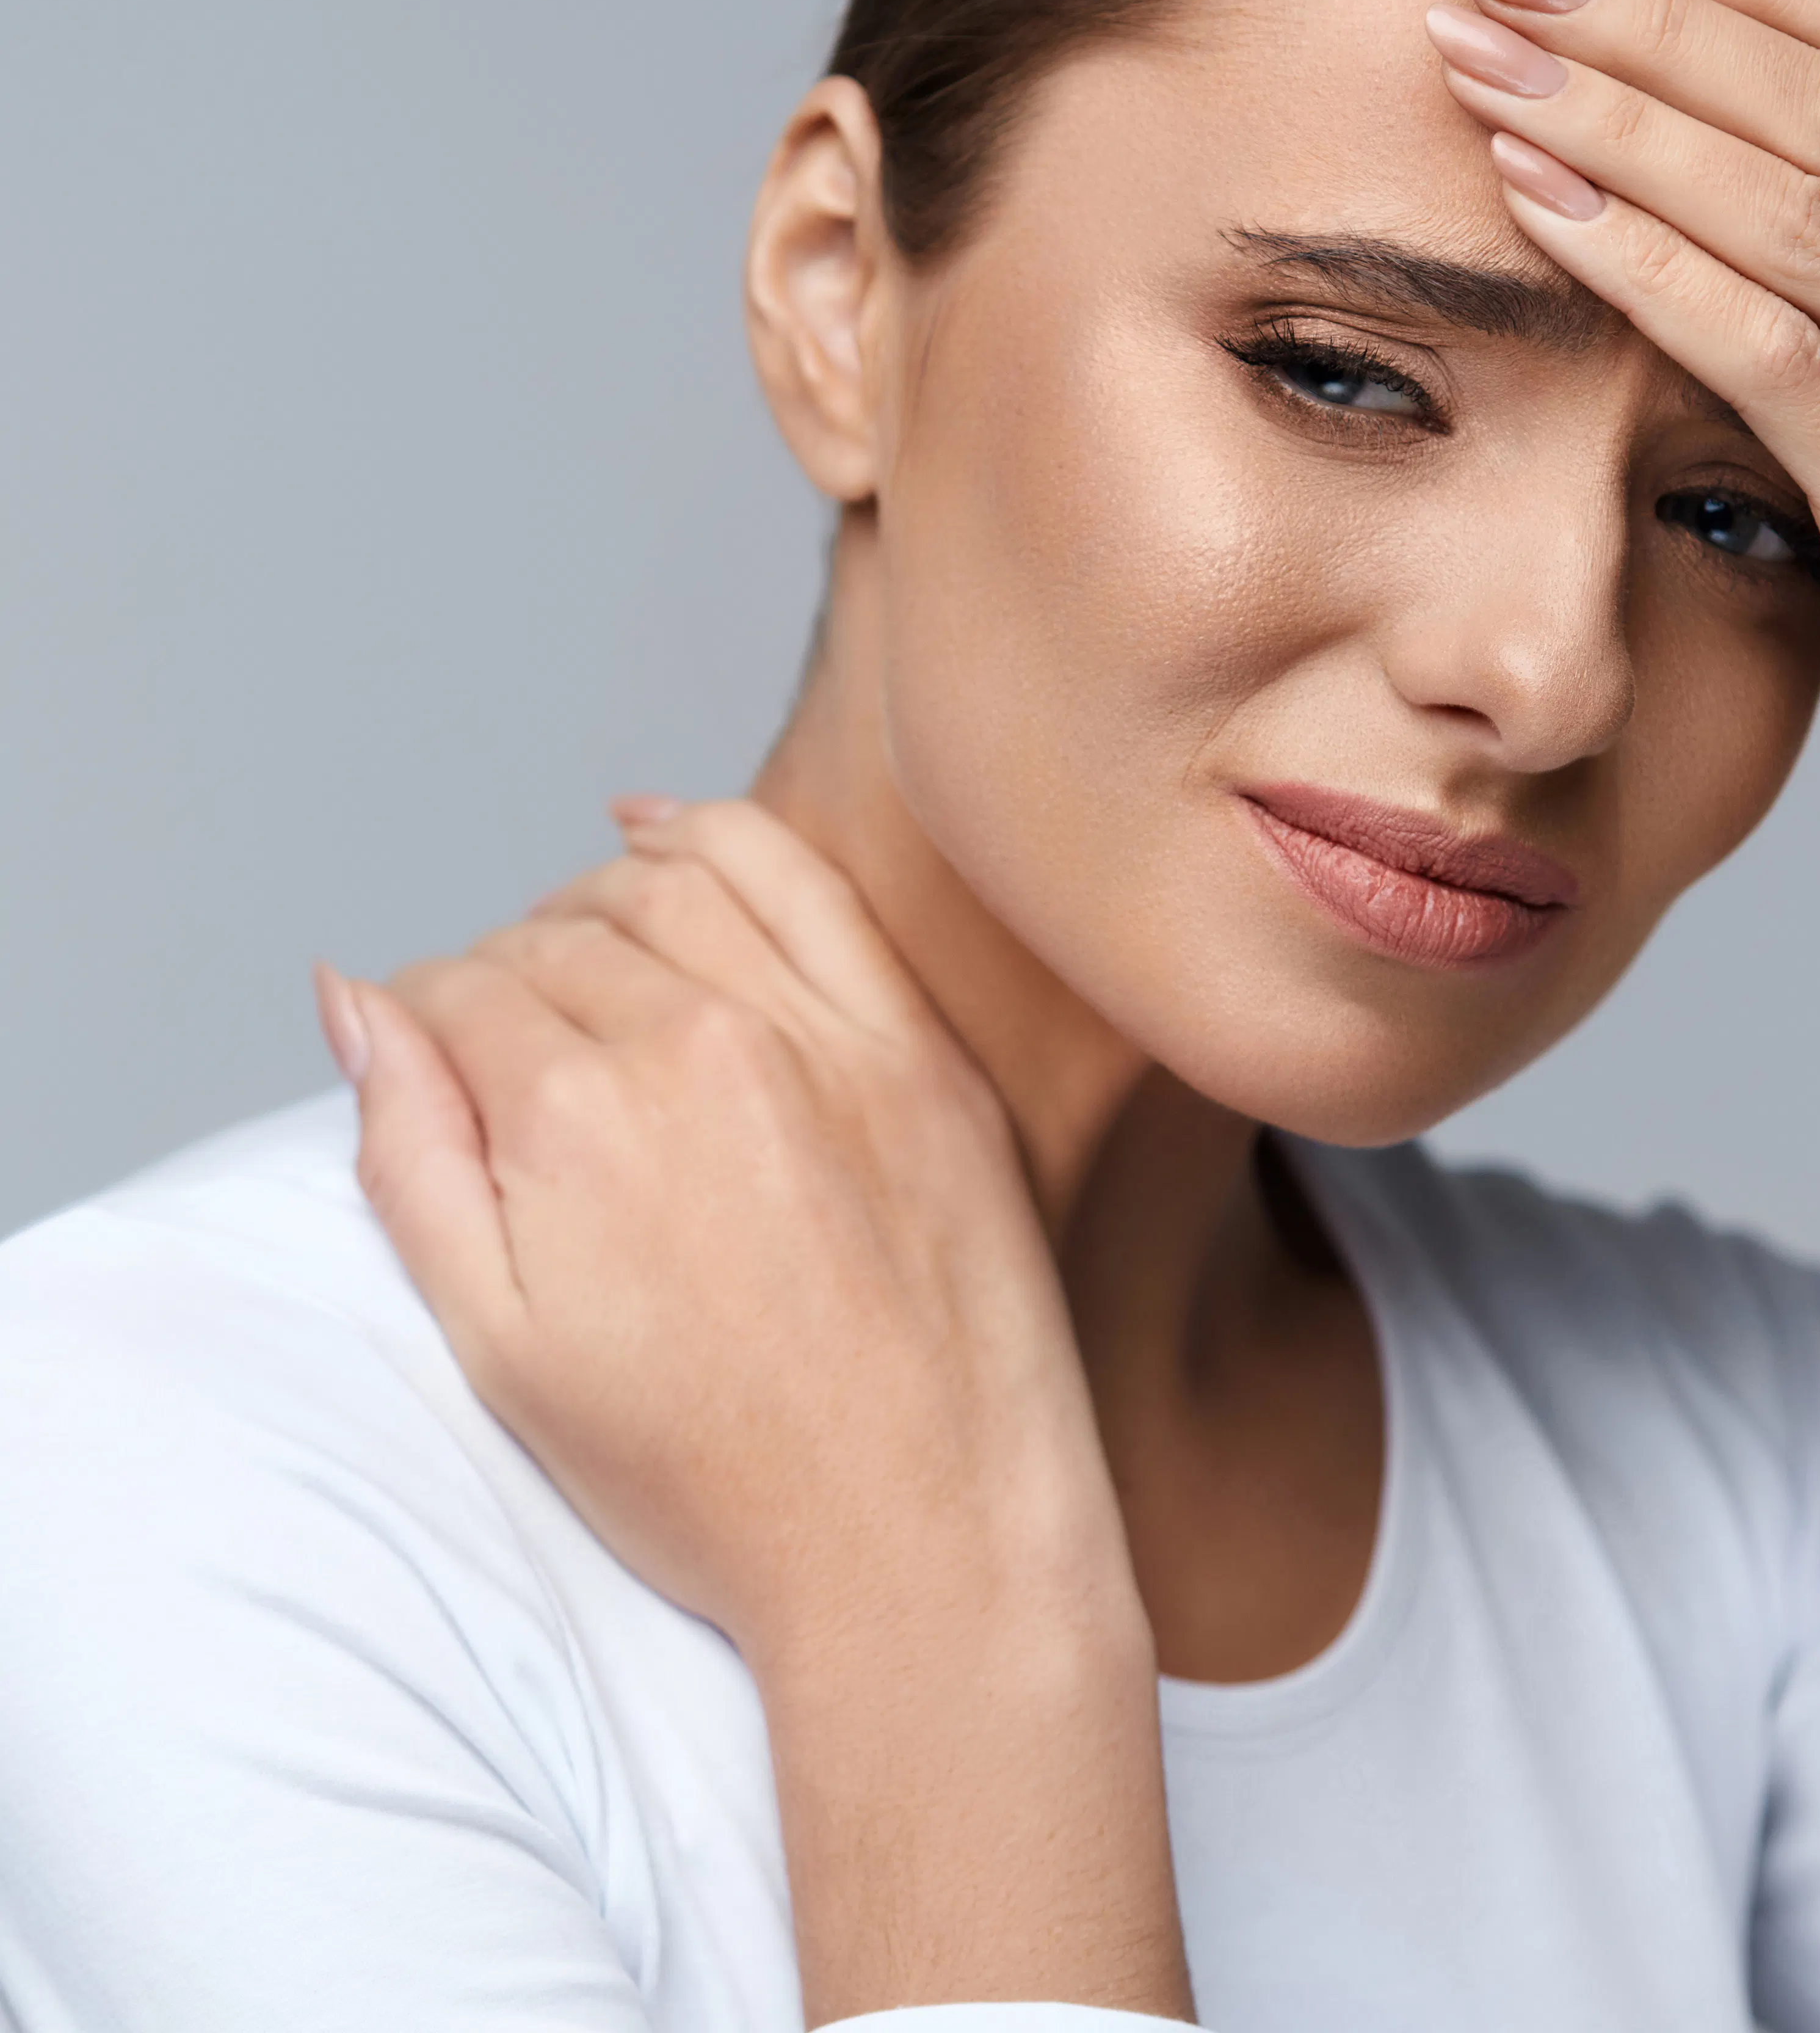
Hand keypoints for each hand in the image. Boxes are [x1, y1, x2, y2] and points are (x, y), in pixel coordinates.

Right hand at [316, 800, 1188, 2022]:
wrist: (920, 1534)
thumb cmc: (708, 1472)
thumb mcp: (500, 1346)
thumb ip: (409, 1155)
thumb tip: (353, 1000)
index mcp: (576, 1119)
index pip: (454, 995)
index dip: (427, 1027)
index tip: (441, 1071)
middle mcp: (696, 1045)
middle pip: (551, 939)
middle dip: (503, 977)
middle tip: (512, 1048)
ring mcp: (820, 1034)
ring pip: (661, 886)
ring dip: (592, 901)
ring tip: (577, 955)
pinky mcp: (912, 1045)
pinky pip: (798, 880)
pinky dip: (710, 835)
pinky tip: (657, 832)